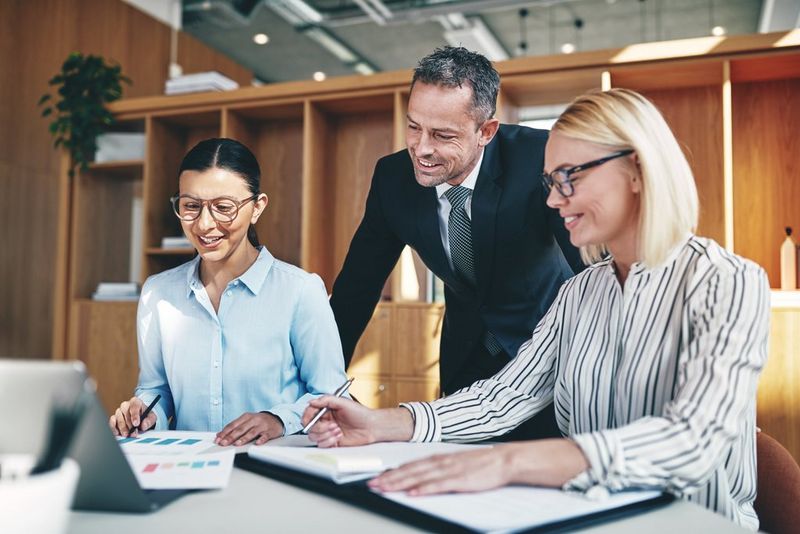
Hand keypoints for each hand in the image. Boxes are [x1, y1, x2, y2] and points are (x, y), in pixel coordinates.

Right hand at [108, 396, 156, 436]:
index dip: (135, 415)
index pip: (134, 405)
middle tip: (133, 433)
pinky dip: (114, 428)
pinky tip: (118, 433)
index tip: (136, 424)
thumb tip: (144, 425)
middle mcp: (126, 405)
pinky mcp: (114, 418)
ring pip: (119, 418)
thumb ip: (149, 420)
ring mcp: (119, 411)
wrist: (141, 421)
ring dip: (123, 428)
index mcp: (136, 402)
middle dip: (129, 424)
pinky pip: (112, 422)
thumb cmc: (146, 417)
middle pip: (125, 412)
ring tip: (127, 435)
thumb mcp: (151, 418)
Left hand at [215, 412, 283, 445]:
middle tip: (224, 443)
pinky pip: (265, 436)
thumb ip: (234, 427)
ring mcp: (262, 425)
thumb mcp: (246, 421)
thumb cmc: (258, 422)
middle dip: (231, 436)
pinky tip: (257, 443)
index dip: (225, 432)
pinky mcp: (270, 431)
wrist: (276, 419)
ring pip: (252, 432)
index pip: (233, 425)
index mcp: (246, 417)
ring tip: (237, 444)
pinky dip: (261, 439)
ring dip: (244, 438)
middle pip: (241, 429)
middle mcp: (253, 420)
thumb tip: (219, 434)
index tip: (218, 439)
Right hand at [301, 396, 378, 446]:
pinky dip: (329, 441)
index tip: (311, 419)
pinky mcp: (331, 442)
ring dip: (326, 434)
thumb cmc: (360, 413)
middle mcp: (325, 421)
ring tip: (338, 430)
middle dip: (320, 427)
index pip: (309, 413)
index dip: (307, 416)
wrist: (371, 427)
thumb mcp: (343, 402)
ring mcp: (328, 432)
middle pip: (310, 427)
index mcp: (326, 410)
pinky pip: (322, 444)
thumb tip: (311, 401)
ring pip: (314, 436)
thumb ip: (326, 400)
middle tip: (332, 425)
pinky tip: (339, 437)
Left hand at [369, 439, 589, 495]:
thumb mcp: (455, 463)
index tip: (376, 478)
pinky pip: (439, 485)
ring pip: (419, 477)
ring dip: (400, 483)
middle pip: (409, 471)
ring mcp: (450, 470)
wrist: (505, 460)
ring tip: (384, 488)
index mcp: (439, 458)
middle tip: (372, 485)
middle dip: (389, 478)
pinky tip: (413, 493)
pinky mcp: (460, 480)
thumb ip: (438, 469)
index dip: (391, 472)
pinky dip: (424, 488)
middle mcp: (441, 462)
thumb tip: (419, 478)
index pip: (410, 465)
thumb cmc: (482, 465)